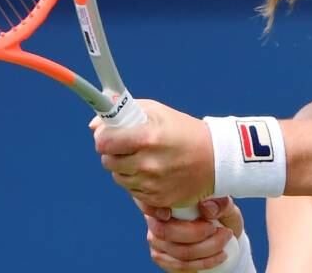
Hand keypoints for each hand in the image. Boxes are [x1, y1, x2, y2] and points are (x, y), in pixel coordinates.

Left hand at [91, 99, 213, 207]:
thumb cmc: (185, 131)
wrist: (216, 160)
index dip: (104, 137)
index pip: (104, 142)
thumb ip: (124, 113)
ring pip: (118, 178)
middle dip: (114, 153)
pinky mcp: (157, 200)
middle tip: (129, 146)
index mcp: (147, 138)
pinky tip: (154, 172)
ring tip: (145, 158)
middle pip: (107, 162)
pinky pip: (132, 192)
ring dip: (125, 168)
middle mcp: (148, 163)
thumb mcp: (158, 112)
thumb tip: (94, 125)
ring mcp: (152, 185)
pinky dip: (138, 182)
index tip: (110, 135)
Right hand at [139, 196, 244, 271]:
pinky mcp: (163, 258)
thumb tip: (206, 207)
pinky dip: (202, 263)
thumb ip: (219, 203)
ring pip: (177, 252)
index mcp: (164, 200)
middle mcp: (155, 220)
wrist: (222, 234)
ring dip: (206, 250)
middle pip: (166, 232)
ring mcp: (156, 241)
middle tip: (221, 231)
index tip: (174, 213)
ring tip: (224, 241)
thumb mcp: (225, 205)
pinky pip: (180, 266)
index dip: (159, 210)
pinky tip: (217, 256)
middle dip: (198, 234)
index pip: (152, 204)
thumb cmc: (219, 214)